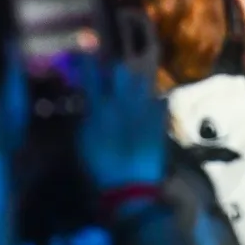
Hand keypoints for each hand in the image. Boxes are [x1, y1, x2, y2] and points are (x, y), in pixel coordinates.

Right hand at [77, 57, 166, 190]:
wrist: (131, 190)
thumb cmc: (99, 171)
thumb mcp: (83, 144)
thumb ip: (85, 118)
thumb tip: (88, 104)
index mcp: (99, 109)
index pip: (91, 77)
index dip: (88, 63)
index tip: (85, 54)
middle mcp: (122, 103)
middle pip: (121, 71)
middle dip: (116, 69)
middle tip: (113, 73)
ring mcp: (144, 110)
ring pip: (143, 82)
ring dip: (137, 81)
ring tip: (135, 84)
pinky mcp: (160, 121)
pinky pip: (161, 101)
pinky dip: (156, 100)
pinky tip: (153, 103)